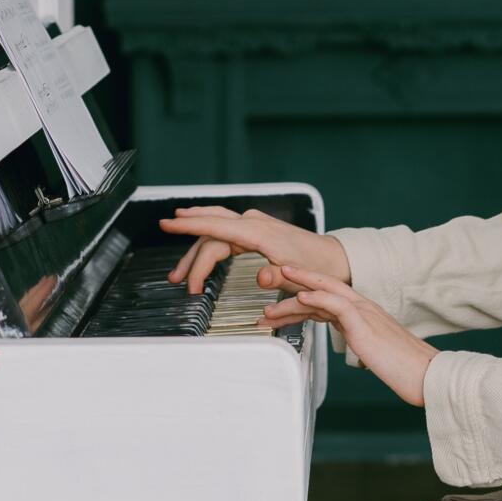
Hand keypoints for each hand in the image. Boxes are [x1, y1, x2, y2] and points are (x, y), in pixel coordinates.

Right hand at [157, 206, 349, 294]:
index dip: (189, 225)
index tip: (168, 225)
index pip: (216, 226)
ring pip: (214, 231)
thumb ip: (278, 275)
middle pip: (210, 230)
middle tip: (175, 276)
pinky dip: (207, 242)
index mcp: (259, 232)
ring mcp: (254, 225)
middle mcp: (253, 223)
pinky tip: (198, 249)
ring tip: (180, 274)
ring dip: (195, 251)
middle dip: (189, 253)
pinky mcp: (256, 231)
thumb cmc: (317, 266)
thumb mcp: (298, 275)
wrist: (333, 258)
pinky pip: (224, 232)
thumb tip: (261, 277)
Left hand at [261, 265, 438, 408]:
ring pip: (325, 291)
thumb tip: (354, 347)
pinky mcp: (365, 326)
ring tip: (274, 287)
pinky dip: (317, 298)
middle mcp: (363, 308)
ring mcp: (365, 314)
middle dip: (295, 280)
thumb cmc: (404, 368)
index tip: (284, 294)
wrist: (428, 375)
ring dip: (296, 288)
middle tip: (269, 277)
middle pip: (323, 286)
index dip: (304, 292)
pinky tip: (301, 297)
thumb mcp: (375, 351)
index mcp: (364, 314)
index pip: (327, 297)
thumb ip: (361, 342)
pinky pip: (337, 305)